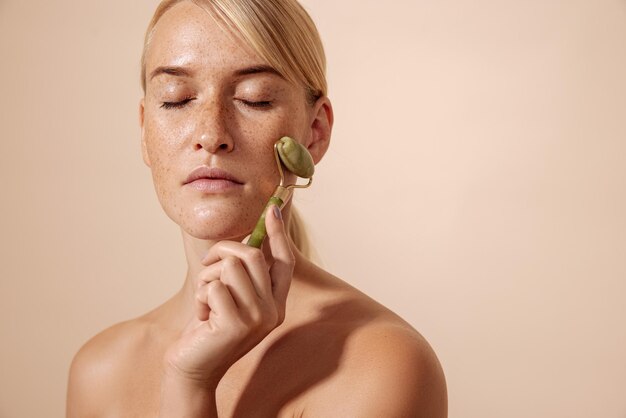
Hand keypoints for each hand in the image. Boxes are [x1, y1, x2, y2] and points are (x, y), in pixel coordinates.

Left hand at [162, 205, 294, 386]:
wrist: (193, 368)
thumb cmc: (209, 328)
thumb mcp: (232, 297)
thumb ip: (244, 274)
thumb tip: (249, 238)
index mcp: (276, 303)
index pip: (284, 261)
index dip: (278, 234)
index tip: (272, 209)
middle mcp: (273, 311)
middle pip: (251, 255)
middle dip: (221, 251)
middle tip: (206, 266)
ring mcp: (257, 318)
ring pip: (230, 267)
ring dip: (207, 278)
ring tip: (205, 299)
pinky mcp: (236, 324)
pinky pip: (213, 287)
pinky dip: (201, 296)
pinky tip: (203, 316)